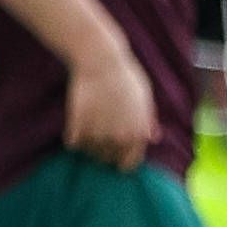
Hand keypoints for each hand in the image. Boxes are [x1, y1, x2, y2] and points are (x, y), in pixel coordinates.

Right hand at [63, 40, 154, 169]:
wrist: (101, 62)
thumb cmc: (125, 77)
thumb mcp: (144, 98)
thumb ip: (148, 121)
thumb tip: (153, 138)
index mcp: (138, 134)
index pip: (128, 164)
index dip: (122, 160)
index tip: (115, 155)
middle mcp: (118, 138)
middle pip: (106, 158)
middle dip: (103, 150)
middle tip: (100, 134)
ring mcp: (97, 134)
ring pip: (89, 151)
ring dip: (88, 143)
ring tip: (89, 125)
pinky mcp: (77, 127)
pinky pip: (73, 143)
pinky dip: (73, 136)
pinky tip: (76, 123)